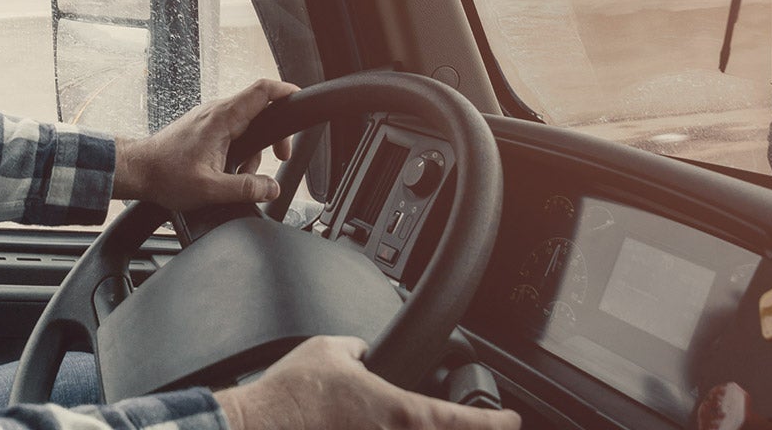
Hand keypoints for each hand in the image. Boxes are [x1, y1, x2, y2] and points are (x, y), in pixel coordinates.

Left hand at [111, 78, 301, 211]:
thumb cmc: (167, 175)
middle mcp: (217, 111)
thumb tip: (272, 187)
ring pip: (247, 122)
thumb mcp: (211, 189)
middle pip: (259, 107)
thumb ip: (245, 188)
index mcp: (222, 118)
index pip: (261, 90)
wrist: (140, 170)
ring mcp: (210, 117)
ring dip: (254, 147)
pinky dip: (240, 148)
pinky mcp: (205, 126)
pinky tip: (229, 169)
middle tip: (280, 157)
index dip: (285, 90)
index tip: (300, 98)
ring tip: (242, 173)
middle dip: (274, 134)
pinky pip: (233, 130)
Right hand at [220, 338, 520, 429]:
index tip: (511, 420)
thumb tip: (365, 355)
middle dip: (463, 429)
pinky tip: (383, 426)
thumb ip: (359, 351)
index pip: (458, 421)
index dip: (493, 422)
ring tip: (416, 420)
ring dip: (425, 429)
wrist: (260, 427)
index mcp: (397, 412)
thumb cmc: (293, 393)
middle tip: (476, 424)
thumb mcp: (331, 349)